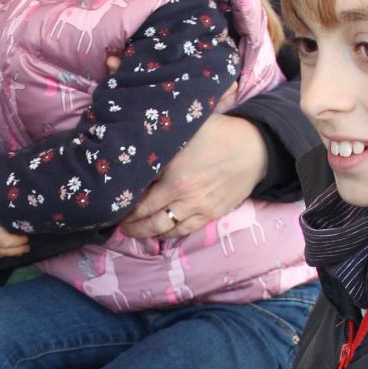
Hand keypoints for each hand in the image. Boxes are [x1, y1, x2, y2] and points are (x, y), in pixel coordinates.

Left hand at [120, 100, 264, 243]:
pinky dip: (170, 234)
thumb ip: (161, 147)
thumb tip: (137, 153)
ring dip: (149, 234)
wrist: (253, 149)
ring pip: (167, 231)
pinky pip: (186, 231)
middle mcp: (185, 199)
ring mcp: (199, 210)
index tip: (114, 208)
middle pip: (151, 222)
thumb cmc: (217, 134)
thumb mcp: (185, 134)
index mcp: (175, 179)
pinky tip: (161, 232)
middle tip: (120, 226)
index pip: (141, 203)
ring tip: (136, 232)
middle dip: (132, 227)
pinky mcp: (212, 214)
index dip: (125, 210)